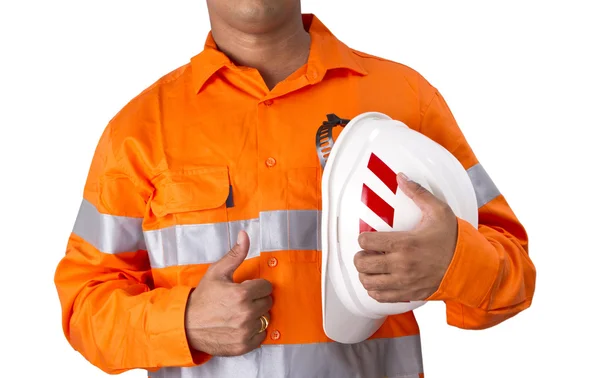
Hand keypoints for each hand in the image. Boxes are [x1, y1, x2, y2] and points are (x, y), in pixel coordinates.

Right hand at [185, 231, 272, 355]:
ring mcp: (245, 331)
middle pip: (268, 302)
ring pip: (265, 318)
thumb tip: (245, 235)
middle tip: (241, 301)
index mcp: (242, 294)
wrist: (186, 325)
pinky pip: (261, 336)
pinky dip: (254, 331)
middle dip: (257, 300)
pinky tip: (241, 325)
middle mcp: (246, 314)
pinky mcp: (244, 345)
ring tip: (240, 313)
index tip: (246, 288)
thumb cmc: (202, 298)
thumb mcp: (217, 272)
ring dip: (256, 316)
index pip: (266, 287)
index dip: (256, 286)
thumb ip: (235, 254)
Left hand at [354, 173, 457, 302]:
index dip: (363, 238)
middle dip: (360, 256)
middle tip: (367, 252)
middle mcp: (400, 265)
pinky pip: (379, 297)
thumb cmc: (452, 238)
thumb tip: (401, 177)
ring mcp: (403, 282)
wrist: (469, 266)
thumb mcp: (438, 211)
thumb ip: (418, 193)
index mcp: (404, 243)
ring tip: (371, 266)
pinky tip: (379, 280)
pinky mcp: (407, 294)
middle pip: (362, 263)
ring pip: (368, 282)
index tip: (369, 237)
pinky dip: (374, 290)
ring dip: (365, 274)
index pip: (366, 242)